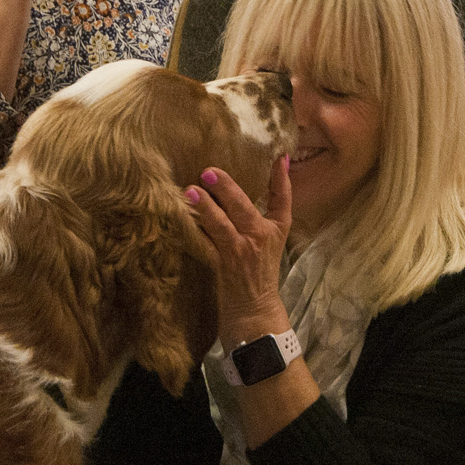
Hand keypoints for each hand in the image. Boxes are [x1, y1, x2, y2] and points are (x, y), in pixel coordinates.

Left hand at [186, 157, 292, 334]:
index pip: (282, 199)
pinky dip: (193, 229)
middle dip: (225, 188)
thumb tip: (261, 175)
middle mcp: (259, 237)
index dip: (280, 178)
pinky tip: (182, 216)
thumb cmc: (261, 269)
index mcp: (275, 228)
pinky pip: (205, 243)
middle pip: (243, 207)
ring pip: (221, 225)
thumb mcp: (271, 238)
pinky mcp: (222, 264)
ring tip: (190, 191)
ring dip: (204, 207)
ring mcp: (240, 251)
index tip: (277, 156)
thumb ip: (267, 209)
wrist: (255, 308)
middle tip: (208, 171)